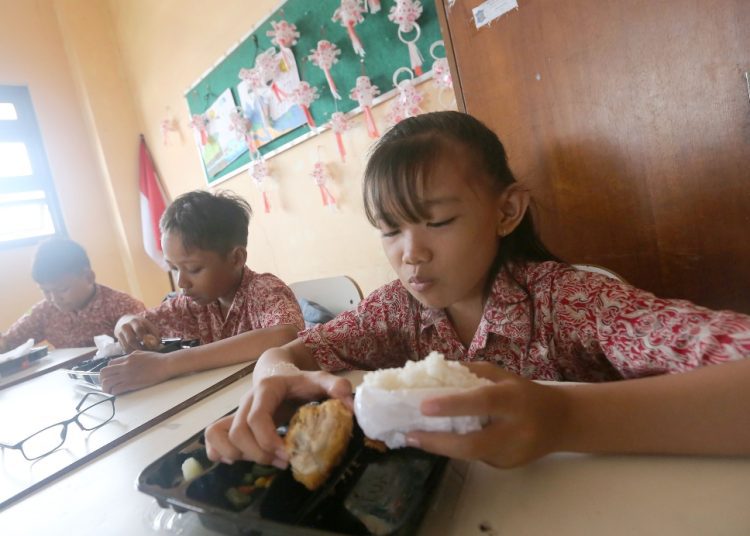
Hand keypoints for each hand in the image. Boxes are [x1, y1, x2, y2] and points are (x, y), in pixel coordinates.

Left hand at [99, 351, 172, 394]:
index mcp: (127, 358)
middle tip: (106, 383)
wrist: (165, 365)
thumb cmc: (157, 359)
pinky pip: (116, 389)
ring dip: (106, 387)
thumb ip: (132, 357)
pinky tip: (116, 394)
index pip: (110, 364)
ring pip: (107, 382)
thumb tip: (127, 360)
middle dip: (102, 379)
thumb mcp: (141, 354)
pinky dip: (113, 392)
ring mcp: (127, 375)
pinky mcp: (131, 384)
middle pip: (104, 372)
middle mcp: (124, 366)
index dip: (108, 370)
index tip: (110, 375)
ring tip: (109, 391)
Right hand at [115, 317, 160, 352]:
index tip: (150, 345)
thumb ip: (154, 333)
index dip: (145, 338)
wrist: (125, 321)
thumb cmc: (140, 324)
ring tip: (143, 355)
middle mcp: (125, 326)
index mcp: (135, 321)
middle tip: (147, 353)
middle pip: (131, 340)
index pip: (139, 329)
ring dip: (135, 352)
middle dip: (140, 348)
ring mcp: (120, 333)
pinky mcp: (118, 340)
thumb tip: (158, 344)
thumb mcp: (147, 325)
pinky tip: (137, 354)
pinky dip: (131, 352)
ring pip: (127, 346)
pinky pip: (124, 349)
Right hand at [205, 370, 352, 466]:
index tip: (287, 455)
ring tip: (265, 461)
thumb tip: (350, 403)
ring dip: (240, 455)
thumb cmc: (300, 380)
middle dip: (258, 453)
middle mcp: (246, 400)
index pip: (256, 417)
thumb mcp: (320, 379)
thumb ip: (335, 387)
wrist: (279, 372)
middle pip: (239, 432)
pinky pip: (213, 437)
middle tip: (283, 462)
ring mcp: (236, 411)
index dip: (268, 440)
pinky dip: (219, 452)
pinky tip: (238, 460)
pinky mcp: (230, 421)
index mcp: (266, 390)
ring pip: (223, 436)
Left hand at [406, 363, 566, 467]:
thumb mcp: (502, 375)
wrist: (562, 421)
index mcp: (513, 399)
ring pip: (469, 455)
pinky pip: (476, 457)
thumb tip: (432, 374)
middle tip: (410, 435)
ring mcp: (512, 453)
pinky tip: (443, 439)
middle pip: (473, 444)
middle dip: (437, 442)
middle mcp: (515, 429)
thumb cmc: (525, 393)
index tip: (424, 406)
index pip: (482, 402)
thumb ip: (470, 374)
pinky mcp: (507, 466)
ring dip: (440, 446)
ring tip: (415, 436)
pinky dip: (457, 448)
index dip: (452, 405)